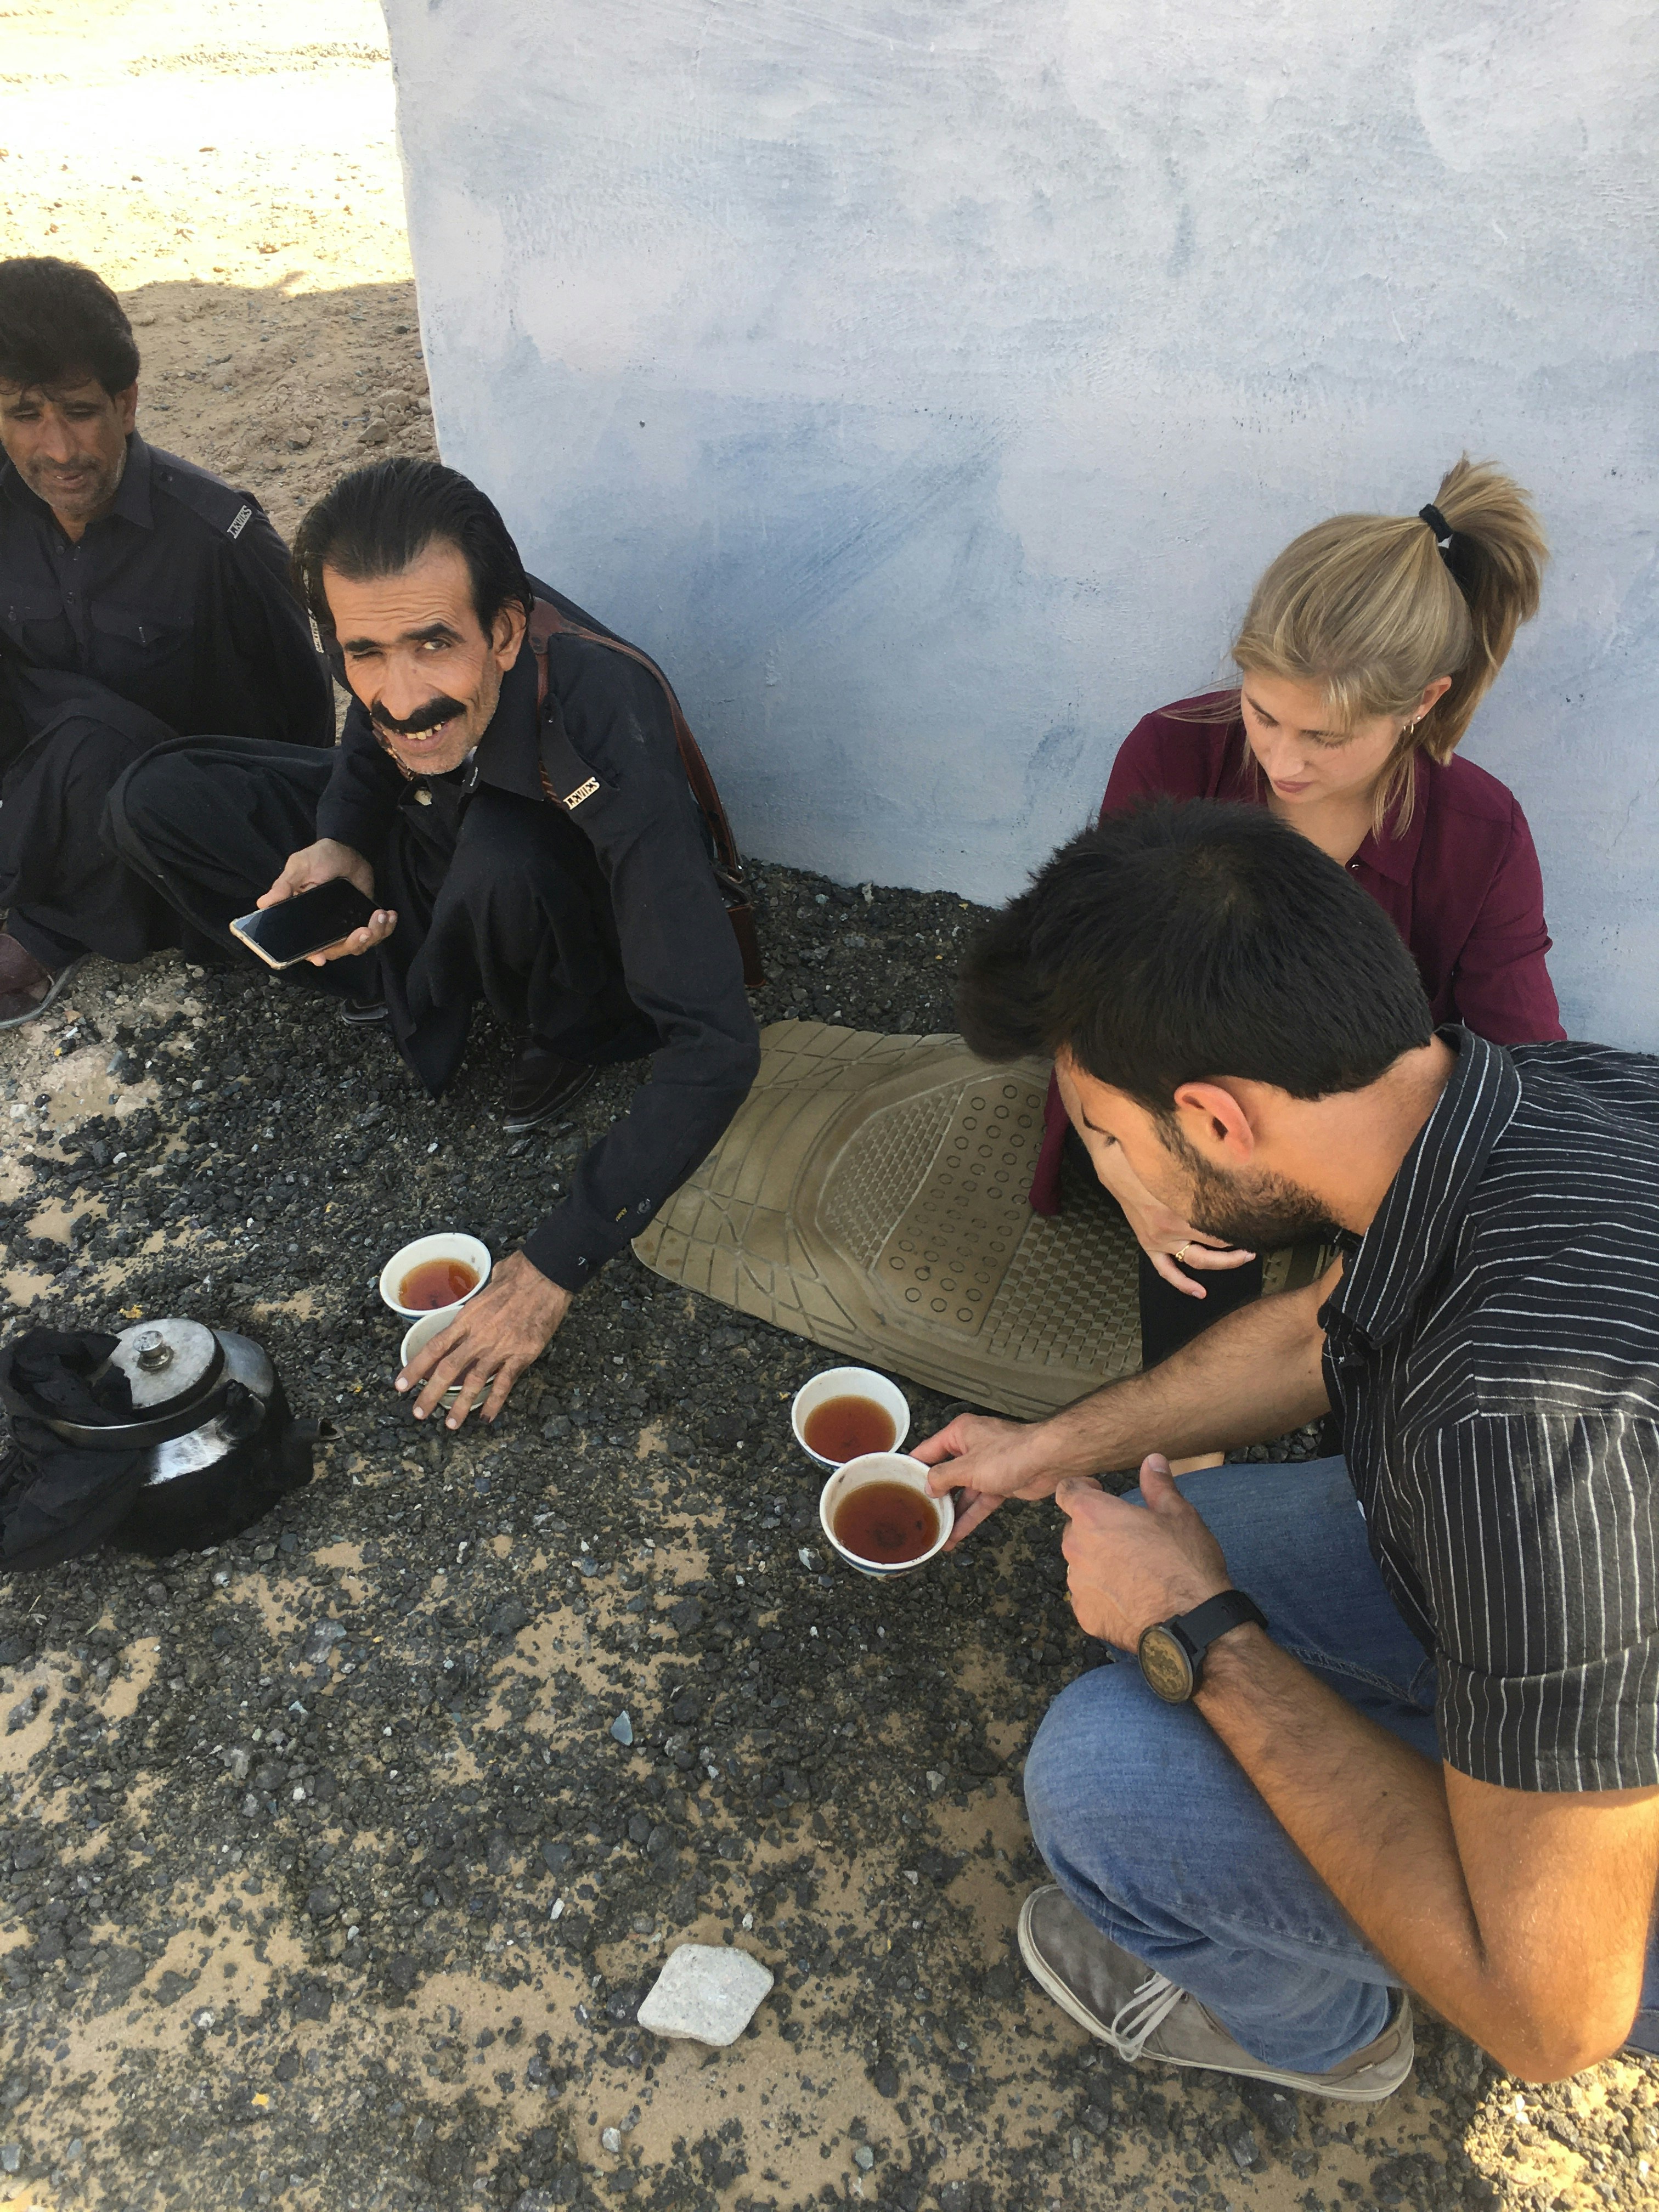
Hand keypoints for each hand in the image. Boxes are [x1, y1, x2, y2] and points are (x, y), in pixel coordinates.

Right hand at [256, 838, 395, 966]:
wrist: (346, 849)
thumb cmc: (319, 858)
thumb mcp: (299, 867)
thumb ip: (284, 886)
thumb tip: (264, 903)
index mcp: (305, 920)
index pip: (306, 945)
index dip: (312, 955)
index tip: (320, 958)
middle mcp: (325, 928)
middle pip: (337, 950)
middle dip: (353, 943)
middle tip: (364, 930)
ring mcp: (345, 926)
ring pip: (359, 945)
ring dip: (374, 934)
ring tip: (380, 915)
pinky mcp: (362, 920)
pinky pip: (376, 934)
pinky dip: (385, 928)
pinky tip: (388, 916)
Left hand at [395, 1250, 571, 1427]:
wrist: (547, 1275)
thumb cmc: (519, 1273)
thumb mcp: (488, 1282)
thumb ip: (477, 1299)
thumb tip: (476, 1298)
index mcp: (467, 1318)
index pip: (434, 1347)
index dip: (416, 1367)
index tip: (401, 1384)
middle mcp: (479, 1336)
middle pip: (448, 1369)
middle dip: (430, 1394)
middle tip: (418, 1413)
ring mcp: (500, 1347)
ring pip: (474, 1382)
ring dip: (460, 1405)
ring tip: (450, 1424)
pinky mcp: (522, 1355)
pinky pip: (504, 1383)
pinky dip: (495, 1402)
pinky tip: (486, 1417)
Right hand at [912, 1411, 1070, 1548]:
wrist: (1049, 1461)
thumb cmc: (1010, 1453)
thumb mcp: (967, 1466)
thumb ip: (943, 1477)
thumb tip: (928, 1486)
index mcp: (960, 1434)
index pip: (928, 1451)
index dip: (913, 1468)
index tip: (898, 1483)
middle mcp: (971, 1448)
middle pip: (945, 1475)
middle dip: (934, 1496)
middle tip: (916, 1515)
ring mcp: (986, 1468)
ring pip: (963, 1494)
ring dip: (951, 1513)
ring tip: (935, 1533)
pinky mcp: (1000, 1484)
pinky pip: (979, 1503)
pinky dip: (969, 1518)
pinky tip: (956, 1535)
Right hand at [1053, 1058, 1251, 1297]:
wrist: (1115, 1165)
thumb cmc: (1148, 1159)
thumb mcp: (1180, 1163)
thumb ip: (1207, 1170)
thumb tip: (1238, 1159)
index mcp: (1182, 1208)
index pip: (1223, 1225)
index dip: (1245, 1225)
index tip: (1260, 1222)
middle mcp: (1173, 1228)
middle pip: (1216, 1245)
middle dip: (1241, 1246)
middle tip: (1258, 1243)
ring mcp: (1160, 1239)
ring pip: (1196, 1260)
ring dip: (1222, 1264)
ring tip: (1244, 1259)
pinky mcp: (1149, 1244)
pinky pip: (1166, 1270)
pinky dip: (1182, 1283)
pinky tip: (1199, 1292)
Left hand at [1056, 1456, 1230, 1647]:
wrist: (1190, 1623)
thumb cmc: (1185, 1564)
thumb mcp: (1179, 1515)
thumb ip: (1159, 1485)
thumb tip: (1153, 1461)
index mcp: (1093, 1515)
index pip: (1067, 1491)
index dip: (1081, 1488)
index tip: (1098, 1492)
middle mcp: (1076, 1547)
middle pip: (1075, 1529)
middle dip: (1095, 1529)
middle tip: (1129, 1537)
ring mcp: (1078, 1584)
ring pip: (1080, 1564)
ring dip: (1098, 1562)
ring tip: (1134, 1570)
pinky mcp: (1085, 1615)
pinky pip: (1087, 1596)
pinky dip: (1102, 1594)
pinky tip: (1131, 1597)